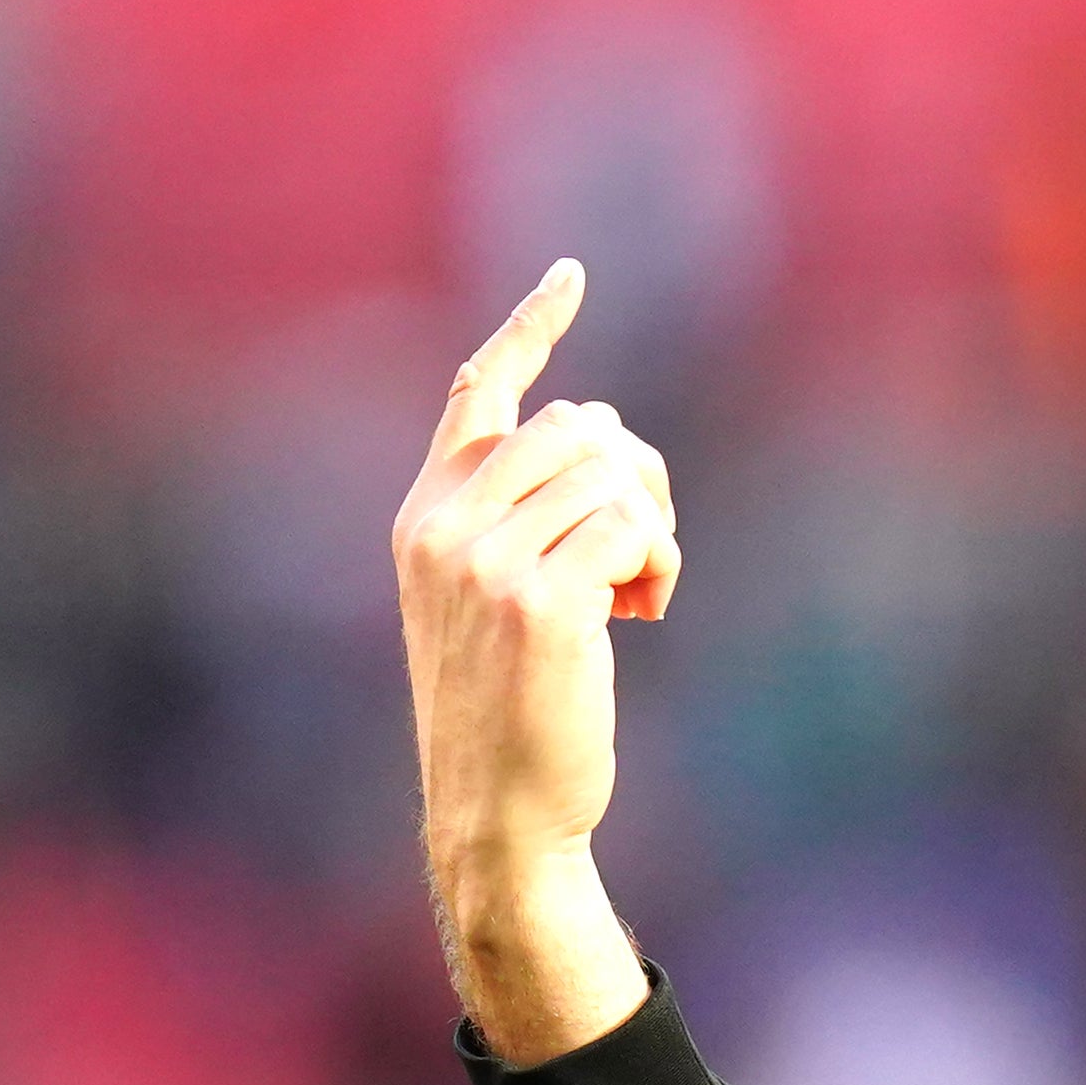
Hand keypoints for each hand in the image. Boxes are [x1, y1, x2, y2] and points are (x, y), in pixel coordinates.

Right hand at [390, 261, 677, 1062]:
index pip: (482, 392)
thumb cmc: (517, 710)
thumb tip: (603, 439)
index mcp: (425, 514)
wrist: (500, 810)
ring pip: (615, 475)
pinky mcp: (543, 600)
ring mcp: (487, 560)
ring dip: (655, 529)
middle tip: (649, 549)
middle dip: (640, 476)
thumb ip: (524, 520)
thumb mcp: (496, 601)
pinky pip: (634, 526)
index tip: (572, 274)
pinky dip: (660, 562)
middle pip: (583, 428)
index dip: (532, 328)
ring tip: (640, 593)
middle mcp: (444, 524)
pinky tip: (646, 612)